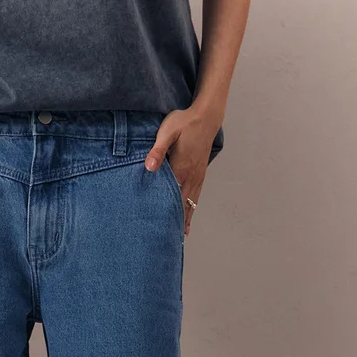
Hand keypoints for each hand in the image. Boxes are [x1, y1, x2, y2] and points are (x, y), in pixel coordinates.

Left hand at [144, 106, 219, 235]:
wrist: (206, 116)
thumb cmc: (184, 122)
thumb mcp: (167, 132)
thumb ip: (158, 150)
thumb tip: (149, 167)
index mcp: (180, 168)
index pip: (170, 196)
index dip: (164, 212)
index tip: (158, 227)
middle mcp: (191, 176)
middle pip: (182, 204)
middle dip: (175, 221)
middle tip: (168, 240)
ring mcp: (197, 176)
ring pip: (191, 202)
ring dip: (185, 218)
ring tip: (180, 235)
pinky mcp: (200, 173)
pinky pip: (196, 196)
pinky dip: (192, 209)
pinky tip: (188, 217)